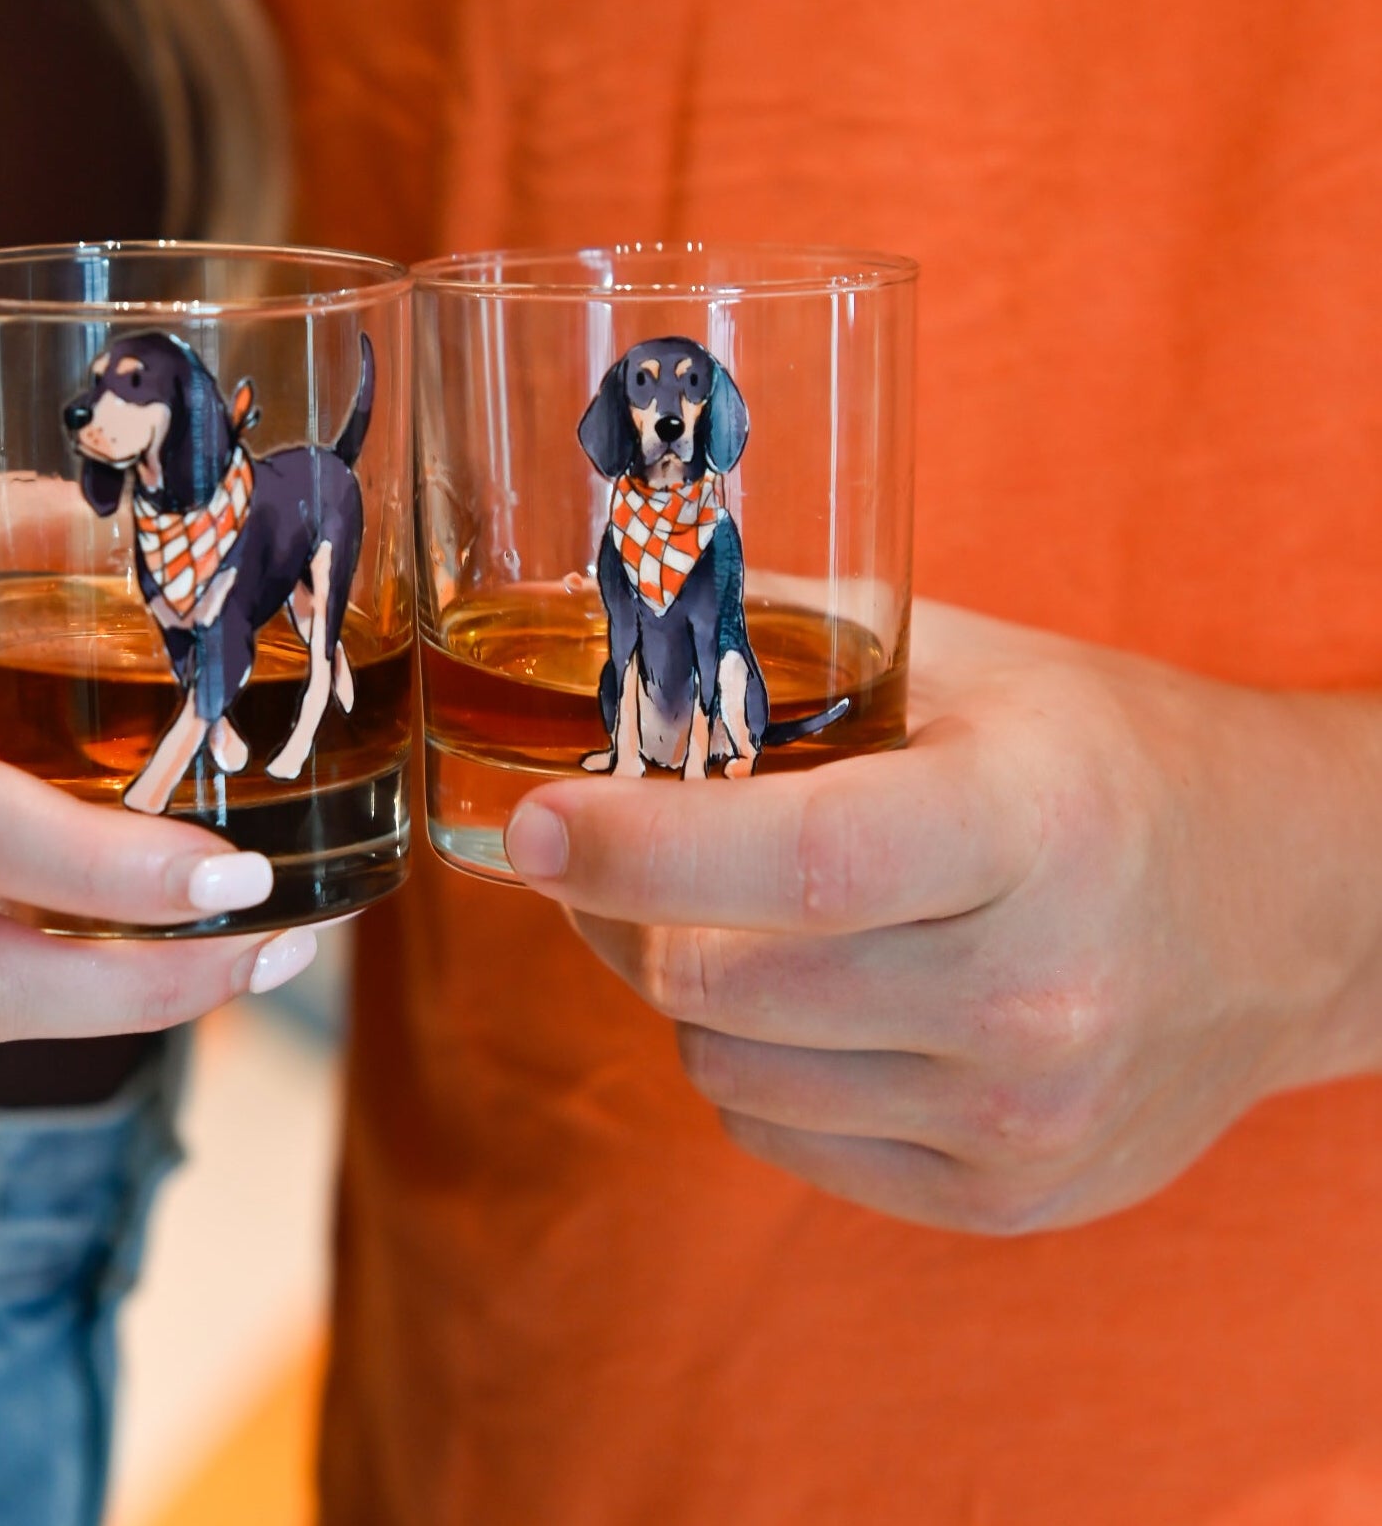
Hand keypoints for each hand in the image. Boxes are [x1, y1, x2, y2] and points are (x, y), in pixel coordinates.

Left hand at [504, 601, 1381, 1232]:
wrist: (1292, 908)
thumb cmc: (1111, 761)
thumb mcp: (970, 664)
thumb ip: (792, 644)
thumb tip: (612, 628)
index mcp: (1029, 824)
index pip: (798, 860)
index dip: (638, 846)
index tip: (531, 825)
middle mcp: (1033, 992)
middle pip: (719, 979)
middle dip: (622, 909)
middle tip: (603, 852)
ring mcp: (1022, 1116)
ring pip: (722, 1066)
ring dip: (685, 986)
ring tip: (743, 917)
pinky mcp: (1004, 1196)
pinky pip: (777, 1134)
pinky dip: (751, 1061)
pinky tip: (813, 995)